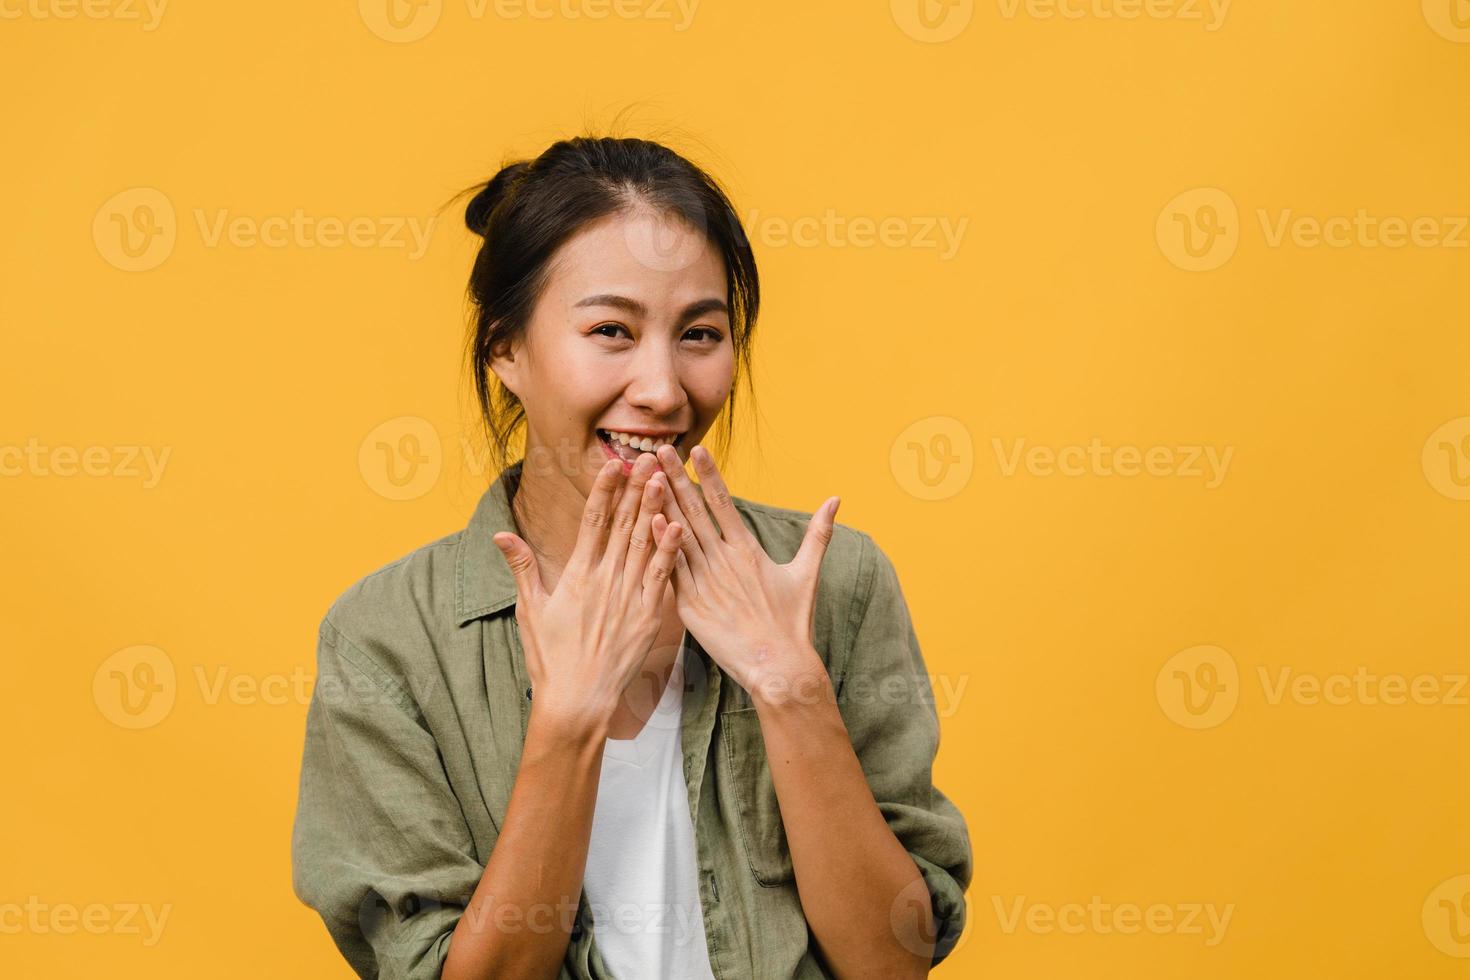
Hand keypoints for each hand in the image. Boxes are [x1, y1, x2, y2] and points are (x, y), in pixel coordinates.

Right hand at [491, 454, 684, 735]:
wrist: (578, 700)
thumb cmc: (551, 658)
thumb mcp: (530, 610)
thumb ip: (521, 567)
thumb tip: (501, 534)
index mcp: (577, 574)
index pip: (592, 521)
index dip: (604, 490)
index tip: (613, 464)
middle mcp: (605, 579)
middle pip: (623, 524)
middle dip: (636, 488)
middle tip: (648, 457)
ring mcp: (629, 596)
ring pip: (644, 543)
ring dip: (655, 509)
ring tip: (665, 478)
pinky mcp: (649, 616)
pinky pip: (661, 576)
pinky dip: (669, 550)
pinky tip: (679, 526)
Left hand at [648, 443, 839, 703]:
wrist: (777, 666)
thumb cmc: (793, 623)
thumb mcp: (806, 573)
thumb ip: (818, 533)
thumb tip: (836, 499)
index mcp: (747, 550)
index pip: (724, 502)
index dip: (708, 475)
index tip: (696, 449)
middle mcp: (723, 561)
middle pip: (694, 511)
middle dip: (675, 478)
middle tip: (658, 449)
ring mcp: (703, 582)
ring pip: (676, 535)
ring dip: (660, 504)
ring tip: (643, 478)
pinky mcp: (689, 605)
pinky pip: (669, 569)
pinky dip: (658, 546)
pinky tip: (644, 523)